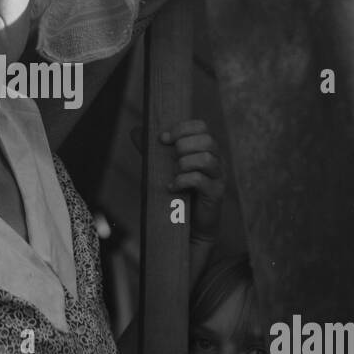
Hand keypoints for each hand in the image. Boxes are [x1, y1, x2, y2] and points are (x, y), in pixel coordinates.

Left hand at [159, 119, 224, 242]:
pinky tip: (171, 188)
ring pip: (207, 159)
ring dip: (184, 164)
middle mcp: (217, 160)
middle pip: (207, 140)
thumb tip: (135, 130)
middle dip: (183, 146)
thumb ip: (151, 150)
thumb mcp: (162, 167)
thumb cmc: (177, 193)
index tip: (162, 139)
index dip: (182, 128)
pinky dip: (181, 181)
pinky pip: (200, 180)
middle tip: (170, 159)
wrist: (189, 227)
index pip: (201, 126)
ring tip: (173, 173)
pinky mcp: (216, 194)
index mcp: (206, 149)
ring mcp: (219, 177)